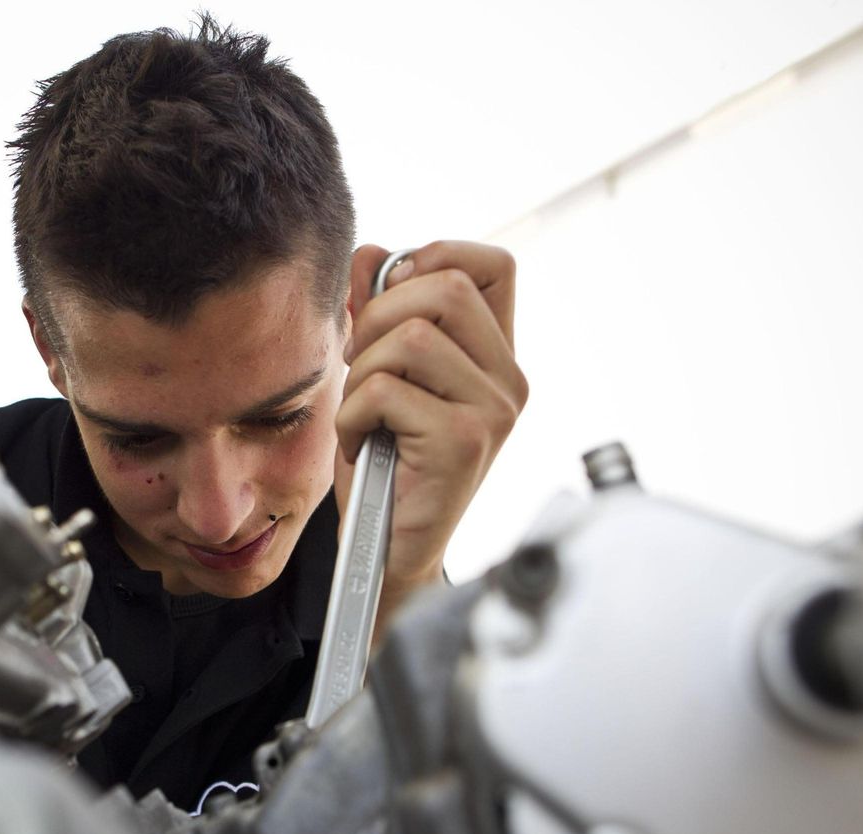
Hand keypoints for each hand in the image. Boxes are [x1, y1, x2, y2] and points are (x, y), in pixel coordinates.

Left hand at [333, 240, 526, 620]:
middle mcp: (508, 378)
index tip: (393, 296)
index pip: (493, 264)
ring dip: (363, 373)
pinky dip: (353, 417)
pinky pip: (385, 391)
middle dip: (380, 316)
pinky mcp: (465, 442)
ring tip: (364, 414)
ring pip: (410, 337)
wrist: (387, 550)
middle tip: (362, 364)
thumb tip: (372, 254)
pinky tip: (362, 444)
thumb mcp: (378, 372)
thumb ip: (378, 311)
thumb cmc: (385, 463)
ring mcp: (493, 410)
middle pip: (445, 287)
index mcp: (496, 354)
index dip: (436, 257)